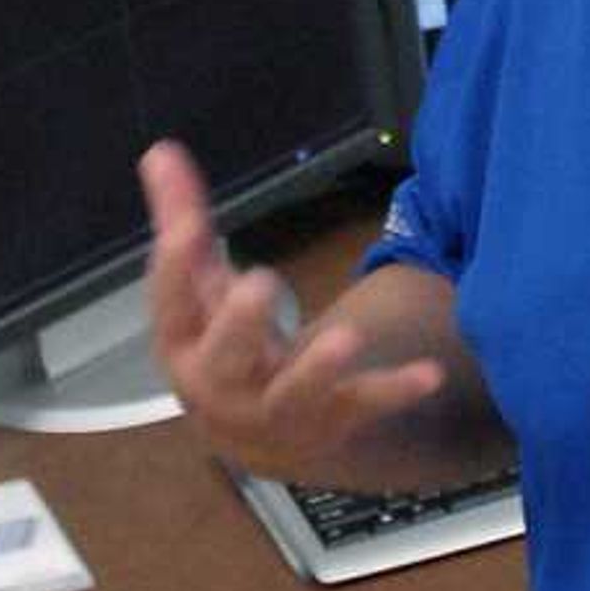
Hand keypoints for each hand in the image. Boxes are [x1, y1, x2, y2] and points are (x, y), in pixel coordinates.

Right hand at [138, 140, 451, 472]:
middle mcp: (221, 386)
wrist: (255, 439)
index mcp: (184, 345)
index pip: (172, 307)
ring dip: (318, 367)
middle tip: (262, 283)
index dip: (175, 268)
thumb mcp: (199, 287)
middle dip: (242, 326)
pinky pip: (361, 405)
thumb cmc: (220, 344)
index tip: (189, 228)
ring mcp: (277, 409)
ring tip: (346, 336)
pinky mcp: (329, 418)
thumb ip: (182, 219)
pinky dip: (394, 390)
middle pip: (225, 360)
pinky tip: (429, 374)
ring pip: (293, 393)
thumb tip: (161, 150)